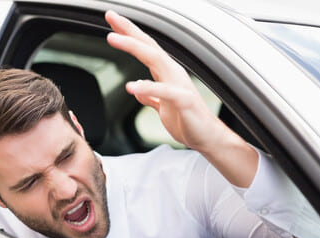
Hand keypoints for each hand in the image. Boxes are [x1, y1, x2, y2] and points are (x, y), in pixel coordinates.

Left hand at [105, 10, 224, 151]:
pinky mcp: (184, 101)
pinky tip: (132, 87)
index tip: (112, 20)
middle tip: (111, 16)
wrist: (208, 138)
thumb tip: (140, 89)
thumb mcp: (163, 107)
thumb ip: (152, 97)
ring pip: (155, 59)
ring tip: (114, 39)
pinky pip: (164, 92)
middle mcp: (173, 73)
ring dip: (133, 47)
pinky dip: (148, 88)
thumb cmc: (188, 121)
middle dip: (129, 30)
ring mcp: (179, 85)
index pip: (146, 48)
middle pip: (149, 46)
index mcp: (167, 73)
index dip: (129, 33)